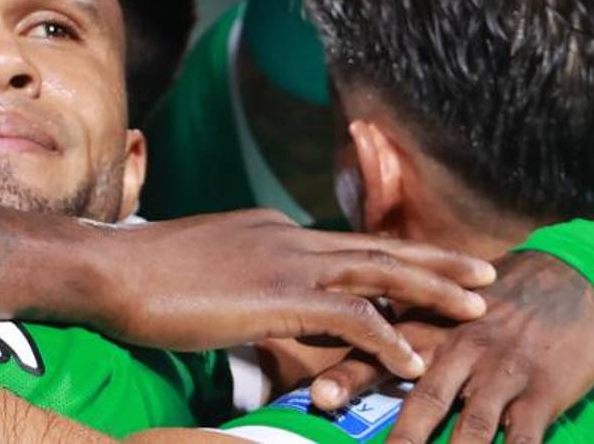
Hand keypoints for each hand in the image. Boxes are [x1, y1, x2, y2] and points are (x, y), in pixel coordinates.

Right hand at [97, 209, 494, 380]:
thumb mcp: (202, 276)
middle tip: (484, 272)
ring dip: (434, 289)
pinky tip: (413, 363)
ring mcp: (285, 261)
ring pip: (381, 272)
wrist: (108, 270)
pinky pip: (352, 318)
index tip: (429, 271)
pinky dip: (388, 340)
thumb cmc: (138, 280)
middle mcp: (287, 235)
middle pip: (378, 246)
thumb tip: (246, 310)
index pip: (345, 247)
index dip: (393, 260)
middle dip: (436, 259)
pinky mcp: (278, 295)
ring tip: (478, 309)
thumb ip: (236, 287)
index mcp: (271, 230)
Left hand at [309, 250, 593, 443]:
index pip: (377, 355)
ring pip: (472, 430)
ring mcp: (501, 375)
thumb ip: (397, 330)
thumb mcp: (441, 307)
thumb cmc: (494, 301)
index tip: (317, 399)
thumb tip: (343, 341)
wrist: (571, 279)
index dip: (346, 379)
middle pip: (423, 402)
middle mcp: (460, 353)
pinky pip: (523, 440)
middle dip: (400, 439)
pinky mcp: (541, 395)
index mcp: (427, 331)